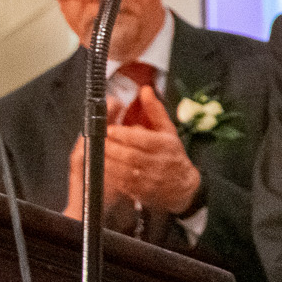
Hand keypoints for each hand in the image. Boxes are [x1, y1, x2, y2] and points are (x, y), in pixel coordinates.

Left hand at [101, 85, 202, 214]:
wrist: (183, 186)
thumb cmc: (173, 154)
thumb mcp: (168, 130)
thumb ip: (155, 110)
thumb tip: (145, 90)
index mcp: (165, 146)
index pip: (141, 139)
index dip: (123, 135)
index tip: (109, 129)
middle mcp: (159, 164)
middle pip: (130, 156)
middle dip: (111, 148)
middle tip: (99, 141)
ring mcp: (150, 180)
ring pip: (124, 171)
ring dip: (108, 162)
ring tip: (97, 153)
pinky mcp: (142, 192)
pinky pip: (122, 184)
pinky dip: (110, 176)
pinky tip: (103, 167)